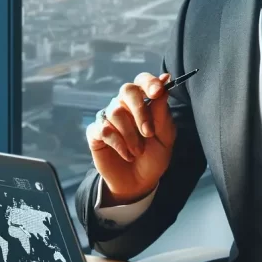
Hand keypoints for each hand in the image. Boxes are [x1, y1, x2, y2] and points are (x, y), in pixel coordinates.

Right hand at [85, 72, 176, 203]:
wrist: (139, 182)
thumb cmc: (154, 157)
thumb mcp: (165, 137)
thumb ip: (162, 112)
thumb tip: (165, 79)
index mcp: (143, 101)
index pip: (142, 81)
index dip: (149, 83)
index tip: (158, 92)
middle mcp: (124, 105)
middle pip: (126, 90)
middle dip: (140, 111)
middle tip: (148, 132)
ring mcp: (108, 118)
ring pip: (116, 112)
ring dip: (130, 135)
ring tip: (138, 151)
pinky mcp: (96, 133)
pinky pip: (103, 129)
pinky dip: (118, 144)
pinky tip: (126, 154)